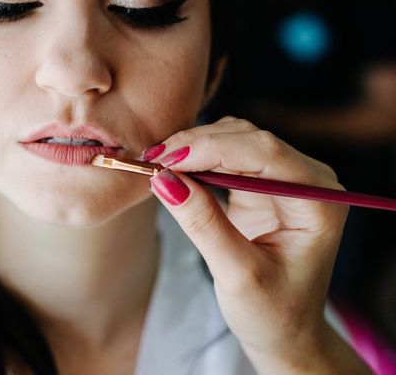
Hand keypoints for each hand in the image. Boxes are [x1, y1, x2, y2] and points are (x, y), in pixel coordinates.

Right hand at [145, 116, 369, 373]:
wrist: (285, 331)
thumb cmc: (274, 312)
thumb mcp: (237, 274)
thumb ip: (203, 224)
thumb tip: (162, 180)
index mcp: (318, 200)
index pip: (265, 154)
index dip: (212, 148)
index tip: (166, 160)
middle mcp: (307, 179)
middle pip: (248, 139)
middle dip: (197, 145)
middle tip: (151, 161)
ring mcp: (284, 178)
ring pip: (234, 139)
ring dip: (193, 147)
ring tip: (157, 165)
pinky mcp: (260, 182)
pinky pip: (226, 155)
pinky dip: (197, 158)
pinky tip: (172, 169)